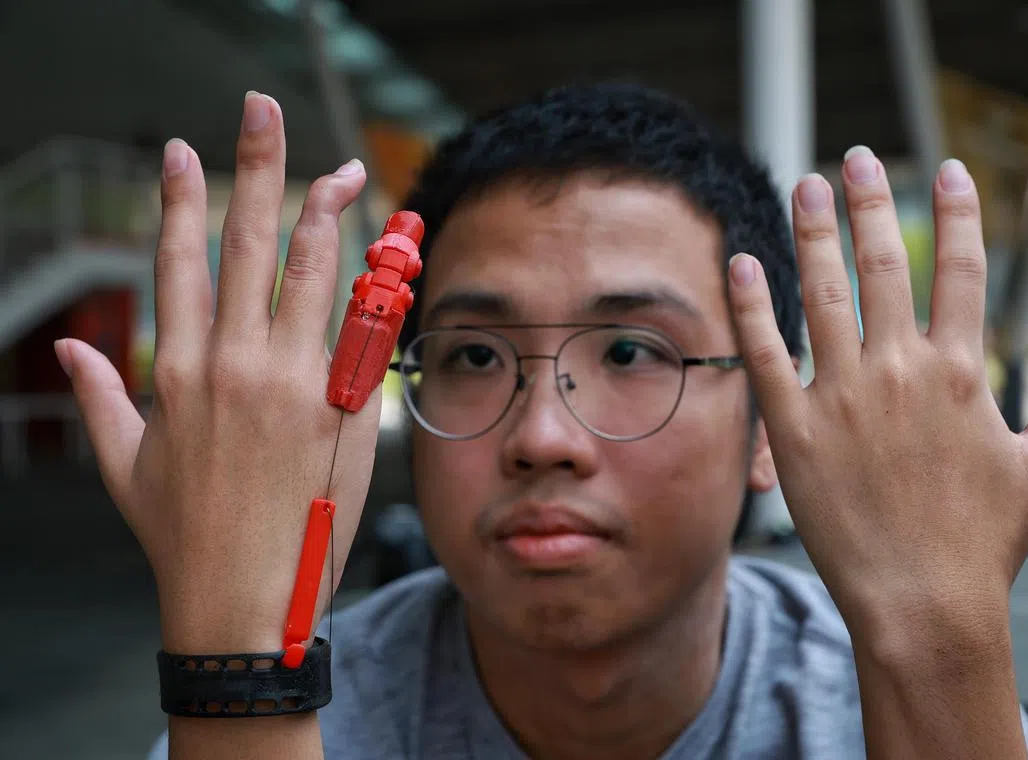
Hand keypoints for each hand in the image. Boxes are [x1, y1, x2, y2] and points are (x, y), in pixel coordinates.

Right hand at [56, 92, 382, 652]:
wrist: (242, 598)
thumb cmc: (181, 534)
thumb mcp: (123, 462)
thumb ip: (100, 395)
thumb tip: (66, 351)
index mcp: (178, 368)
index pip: (177, 259)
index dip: (179, 197)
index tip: (182, 148)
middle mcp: (234, 363)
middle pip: (249, 243)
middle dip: (257, 167)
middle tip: (262, 111)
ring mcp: (293, 382)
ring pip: (313, 274)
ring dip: (328, 213)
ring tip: (342, 171)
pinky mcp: (341, 409)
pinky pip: (363, 334)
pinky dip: (374, 290)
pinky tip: (388, 254)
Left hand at [728, 147, 1027, 644]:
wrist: (924, 604)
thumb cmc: (987, 540)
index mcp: (961, 373)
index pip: (961, 270)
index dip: (956, 214)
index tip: (948, 170)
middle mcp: (900, 372)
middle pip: (884, 265)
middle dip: (871, 203)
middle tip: (856, 158)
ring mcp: (843, 398)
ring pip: (823, 295)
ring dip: (813, 233)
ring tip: (806, 184)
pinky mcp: (795, 430)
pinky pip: (767, 352)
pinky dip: (752, 304)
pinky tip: (742, 261)